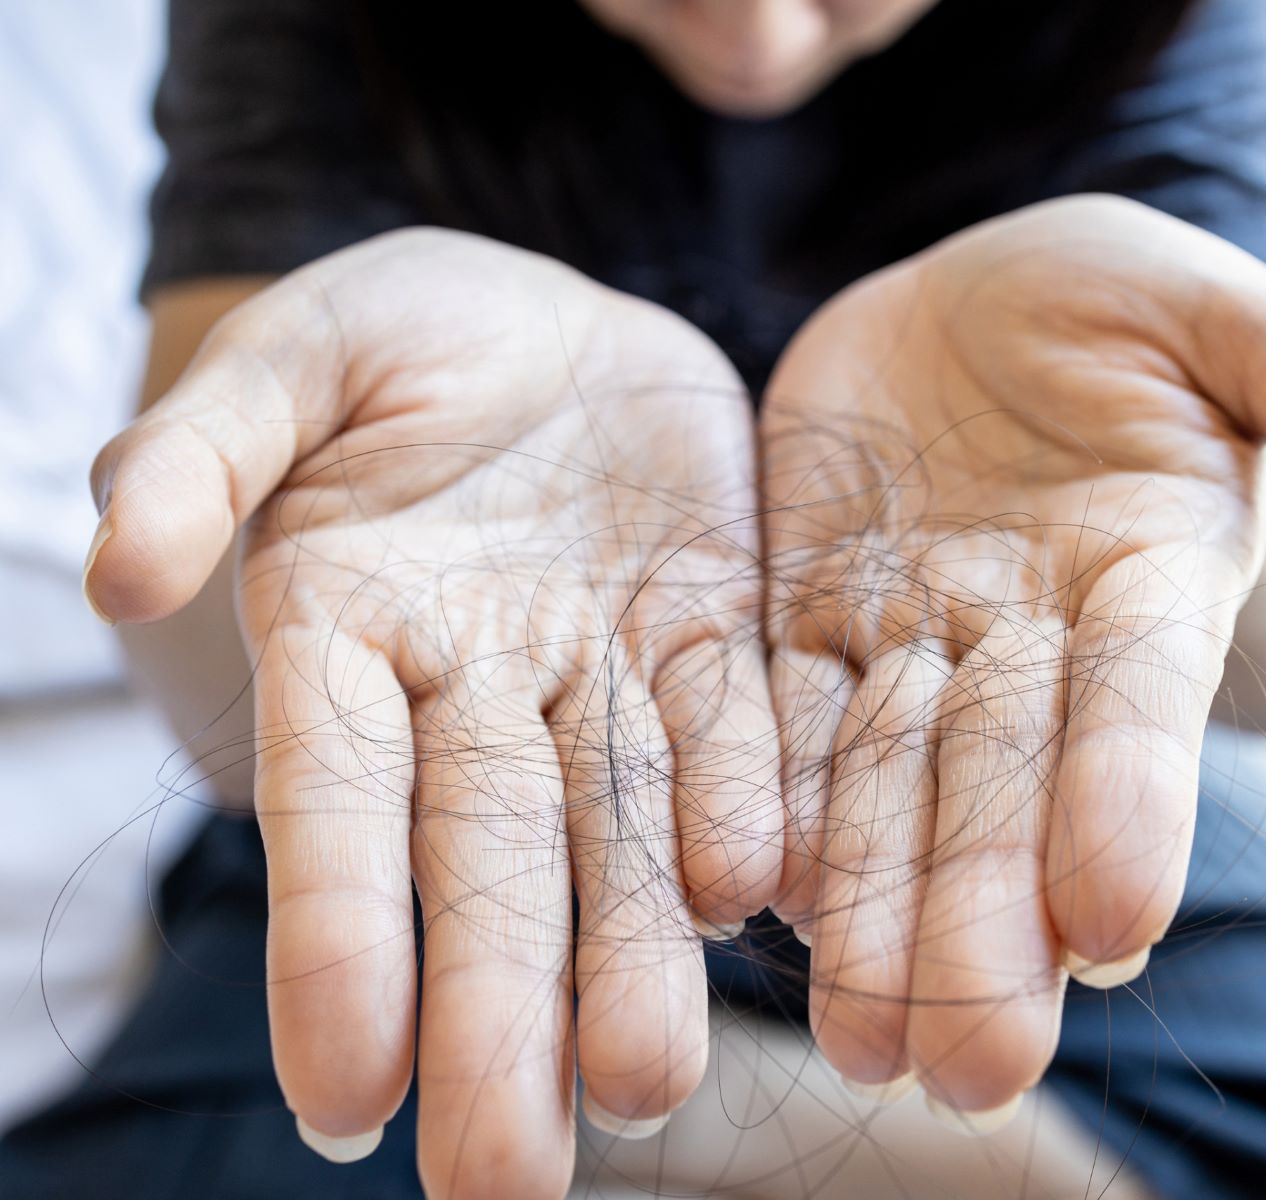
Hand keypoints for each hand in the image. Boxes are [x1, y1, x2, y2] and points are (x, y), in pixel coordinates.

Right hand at [85, 230, 780, 1196]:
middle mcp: (476, 691)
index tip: (345, 1094)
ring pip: (617, 828)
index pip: (336, 806)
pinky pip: (735, 727)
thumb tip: (110, 562)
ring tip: (647, 1083)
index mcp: (348, 637)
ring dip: (633, 953)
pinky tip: (762, 894)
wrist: (554, 321)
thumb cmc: (396, 335)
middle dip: (493, 1016)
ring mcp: (601, 674)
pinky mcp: (711, 637)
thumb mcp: (292, 355)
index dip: (336, 943)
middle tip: (503, 1183)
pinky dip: (747, 805)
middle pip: (482, 863)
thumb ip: (204, 446)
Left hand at [760, 195, 1265, 1122]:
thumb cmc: (1122, 301)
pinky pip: (773, 715)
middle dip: (991, 919)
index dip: (1133, 799)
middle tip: (973, 1060)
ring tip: (864, 1038)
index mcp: (1148, 582)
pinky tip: (748, 895)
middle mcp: (1033, 643)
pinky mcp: (806, 620)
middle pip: (1007, 787)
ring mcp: (913, 641)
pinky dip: (762, 800)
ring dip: (877, 910)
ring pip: (888, 783)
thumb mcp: (1235, 321)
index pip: (1143, 705)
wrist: (972, 299)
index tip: (1119, 916)